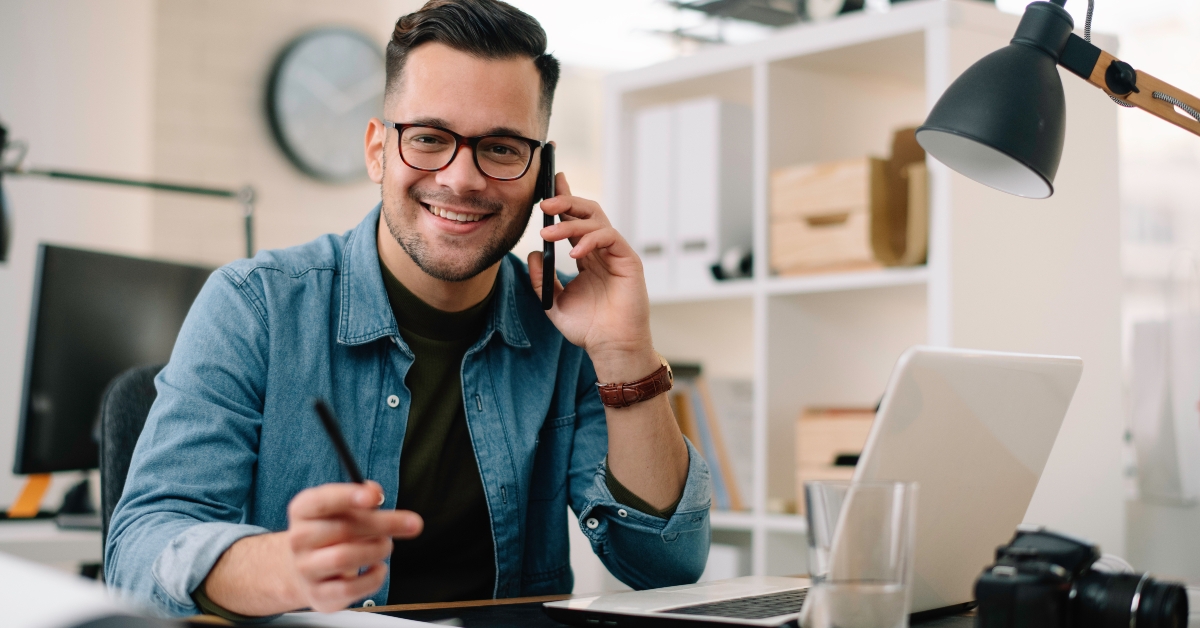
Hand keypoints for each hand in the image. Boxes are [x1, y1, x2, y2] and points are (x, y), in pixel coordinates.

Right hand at [285, 482, 421, 611]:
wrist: (306, 569)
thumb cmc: (332, 532)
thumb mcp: (341, 508)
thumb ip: (361, 496)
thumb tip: (375, 492)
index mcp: (303, 511)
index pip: (322, 501)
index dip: (348, 496)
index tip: (375, 497)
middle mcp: (299, 539)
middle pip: (343, 529)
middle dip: (384, 525)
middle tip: (412, 524)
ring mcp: (306, 568)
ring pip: (345, 558)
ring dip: (377, 550)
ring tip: (386, 545)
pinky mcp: (319, 595)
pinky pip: (351, 587)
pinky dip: (374, 577)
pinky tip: (379, 568)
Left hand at [529, 173, 659, 381]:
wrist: (610, 347)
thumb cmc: (587, 328)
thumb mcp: (552, 301)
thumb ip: (541, 278)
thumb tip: (533, 253)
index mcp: (586, 256)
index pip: (574, 220)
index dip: (563, 200)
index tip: (548, 184)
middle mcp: (601, 250)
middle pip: (586, 212)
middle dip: (565, 201)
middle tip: (543, 203)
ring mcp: (615, 254)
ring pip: (595, 220)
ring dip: (570, 222)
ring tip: (548, 233)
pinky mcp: (628, 260)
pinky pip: (609, 237)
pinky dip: (590, 240)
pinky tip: (574, 254)